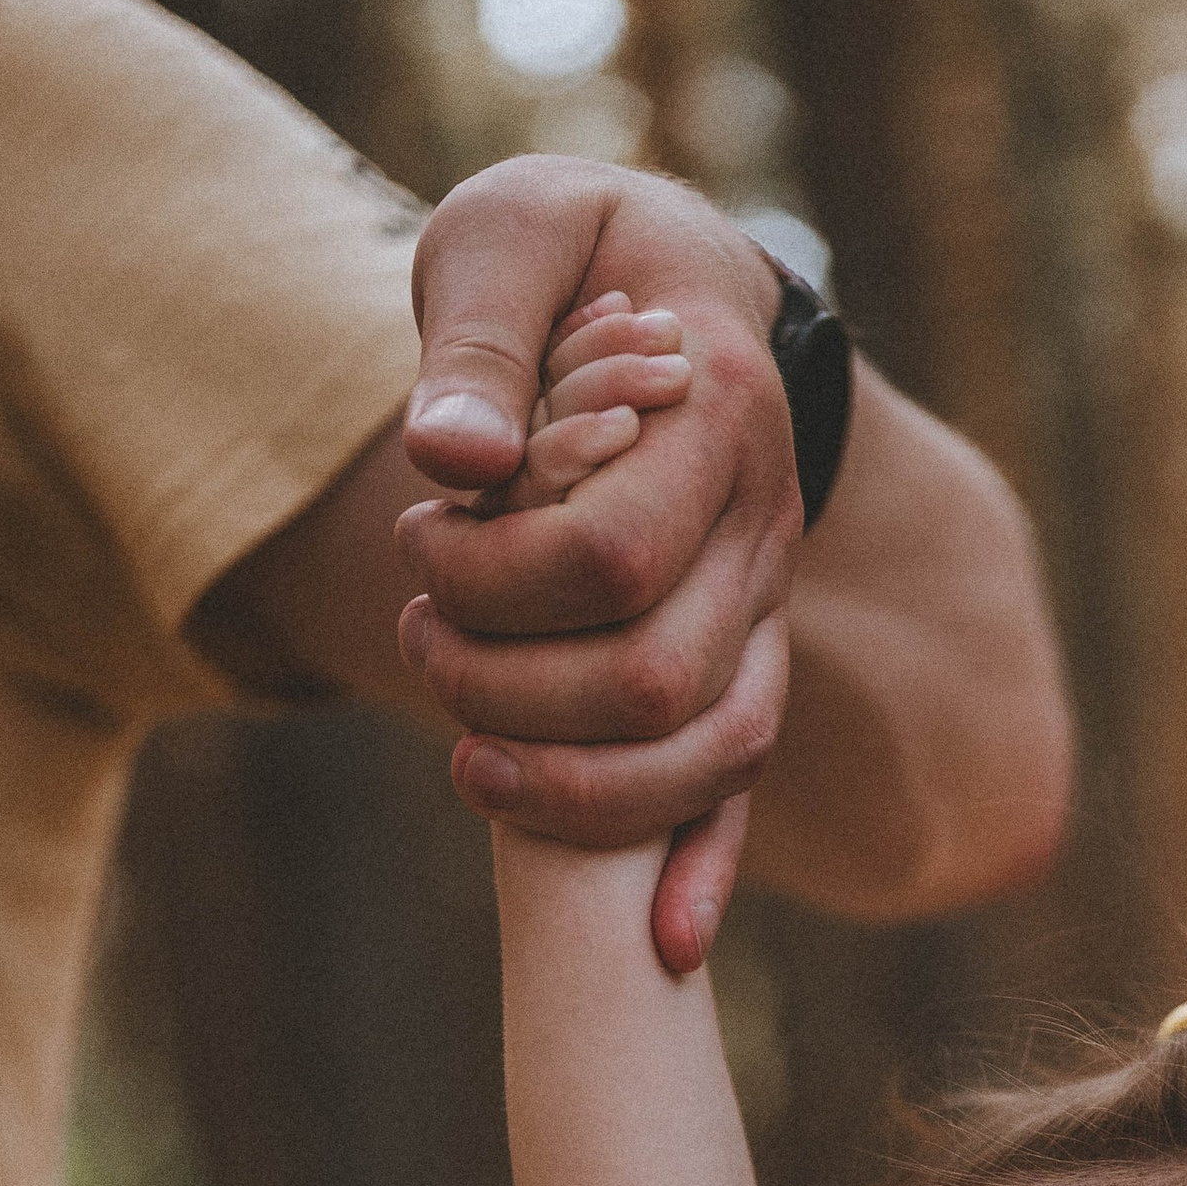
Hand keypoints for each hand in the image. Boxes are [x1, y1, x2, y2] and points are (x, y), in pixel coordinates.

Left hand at [486, 299, 772, 951]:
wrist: (671, 274)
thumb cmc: (572, 246)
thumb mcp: (509, 235)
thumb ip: (479, 342)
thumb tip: (454, 464)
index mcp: (719, 412)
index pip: (611, 556)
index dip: (493, 579)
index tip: (421, 537)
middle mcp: (766, 527)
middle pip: (655, 681)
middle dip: (512, 690)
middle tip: (420, 637)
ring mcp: (765, 610)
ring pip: (707, 755)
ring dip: (575, 787)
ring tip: (464, 751)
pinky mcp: (745, 663)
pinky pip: (742, 788)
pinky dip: (704, 874)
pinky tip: (664, 950)